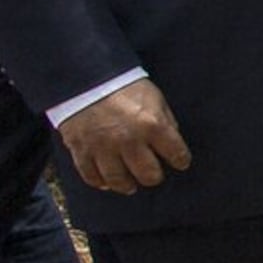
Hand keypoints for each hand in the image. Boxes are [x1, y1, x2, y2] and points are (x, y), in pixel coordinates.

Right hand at [64, 80, 191, 195]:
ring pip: (119, 181)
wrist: (85, 77)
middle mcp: (129, 140)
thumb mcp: (154, 98)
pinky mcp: (81, 150)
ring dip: (127, 185)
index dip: (181, 160)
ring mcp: (103, 147)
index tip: (180, 163)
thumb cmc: (124, 86)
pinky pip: (91, 176)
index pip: (176, 154)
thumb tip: (171, 143)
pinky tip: (107, 181)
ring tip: (130, 185)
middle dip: (153, 176)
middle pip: (148, 174)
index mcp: (152, 125)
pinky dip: (100, 182)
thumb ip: (165, 122)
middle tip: (152, 174)